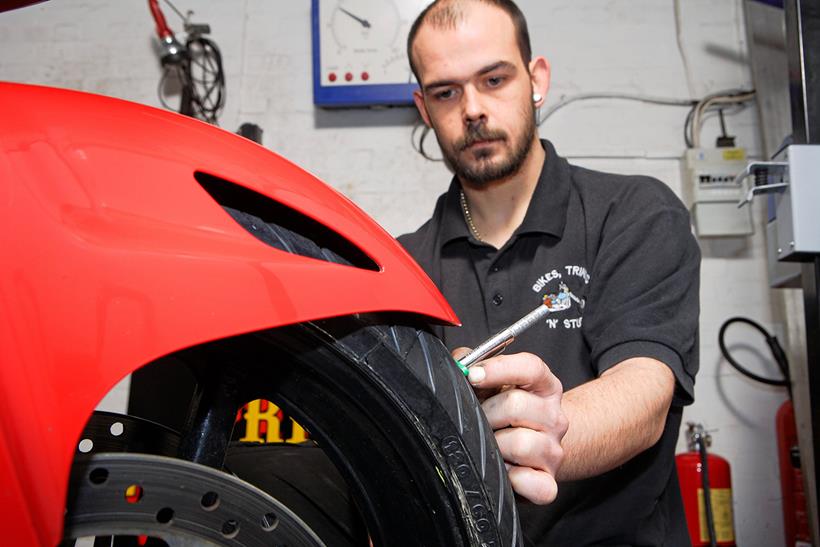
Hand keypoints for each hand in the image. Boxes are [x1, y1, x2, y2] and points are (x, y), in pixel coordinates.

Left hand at [455, 349, 567, 503]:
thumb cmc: (506, 414)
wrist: (534, 451)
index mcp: (544, 386)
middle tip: (480, 419)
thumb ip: (474, 365)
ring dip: (496, 446)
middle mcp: (554, 416)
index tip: (472, 375)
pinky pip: (532, 483)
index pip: (530, 367)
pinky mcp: (549, 481)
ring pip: (521, 444)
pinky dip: (512, 479)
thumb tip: (458, 363)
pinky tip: (504, 470)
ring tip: (491, 445)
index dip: (498, 368)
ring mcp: (554, 449)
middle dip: (487, 413)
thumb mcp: (493, 384)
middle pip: (517, 405)